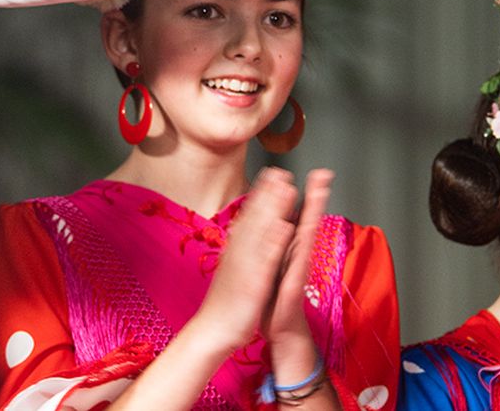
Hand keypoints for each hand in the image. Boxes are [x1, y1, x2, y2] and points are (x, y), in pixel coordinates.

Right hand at [187, 168, 298, 355]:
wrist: (212, 330)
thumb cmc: (225, 300)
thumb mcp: (233, 268)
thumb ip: (239, 248)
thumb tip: (245, 229)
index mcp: (235, 249)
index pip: (249, 216)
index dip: (261, 193)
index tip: (272, 172)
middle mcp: (239, 252)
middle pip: (254, 218)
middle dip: (268, 193)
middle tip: (281, 170)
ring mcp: (245, 266)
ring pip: (261, 232)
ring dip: (273, 209)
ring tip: (287, 188)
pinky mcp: (252, 282)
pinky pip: (266, 260)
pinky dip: (274, 242)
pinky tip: (285, 227)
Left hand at [264, 170, 333, 378]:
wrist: (278, 326)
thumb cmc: (276, 294)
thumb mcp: (277, 260)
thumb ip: (282, 239)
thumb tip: (284, 217)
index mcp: (289, 246)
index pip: (299, 214)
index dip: (307, 193)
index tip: (316, 172)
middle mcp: (297, 255)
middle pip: (308, 220)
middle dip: (316, 197)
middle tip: (324, 175)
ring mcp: (298, 269)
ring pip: (306, 237)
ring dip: (313, 215)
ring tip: (320, 193)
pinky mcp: (293, 284)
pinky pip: (297, 262)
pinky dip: (299, 246)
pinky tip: (303, 229)